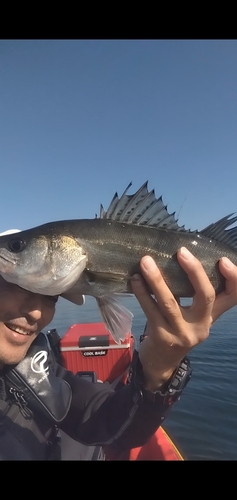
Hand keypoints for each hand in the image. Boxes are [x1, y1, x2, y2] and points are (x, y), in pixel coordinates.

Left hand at [130, 248, 236, 391]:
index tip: (223, 260)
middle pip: (206, 296)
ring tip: (146, 261)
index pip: (233, 297)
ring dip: (157, 279)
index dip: (233, 278)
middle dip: (195, 271)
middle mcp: (202, 325)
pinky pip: (151, 311)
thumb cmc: (176, 329)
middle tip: (182, 252)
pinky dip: (142, 293)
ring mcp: (183, 333)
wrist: (161, 364)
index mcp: (211, 316)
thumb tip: (183, 257)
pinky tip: (135, 280)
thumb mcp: (192, 315)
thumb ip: (194, 293)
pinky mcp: (163, 338)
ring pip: (171, 302)